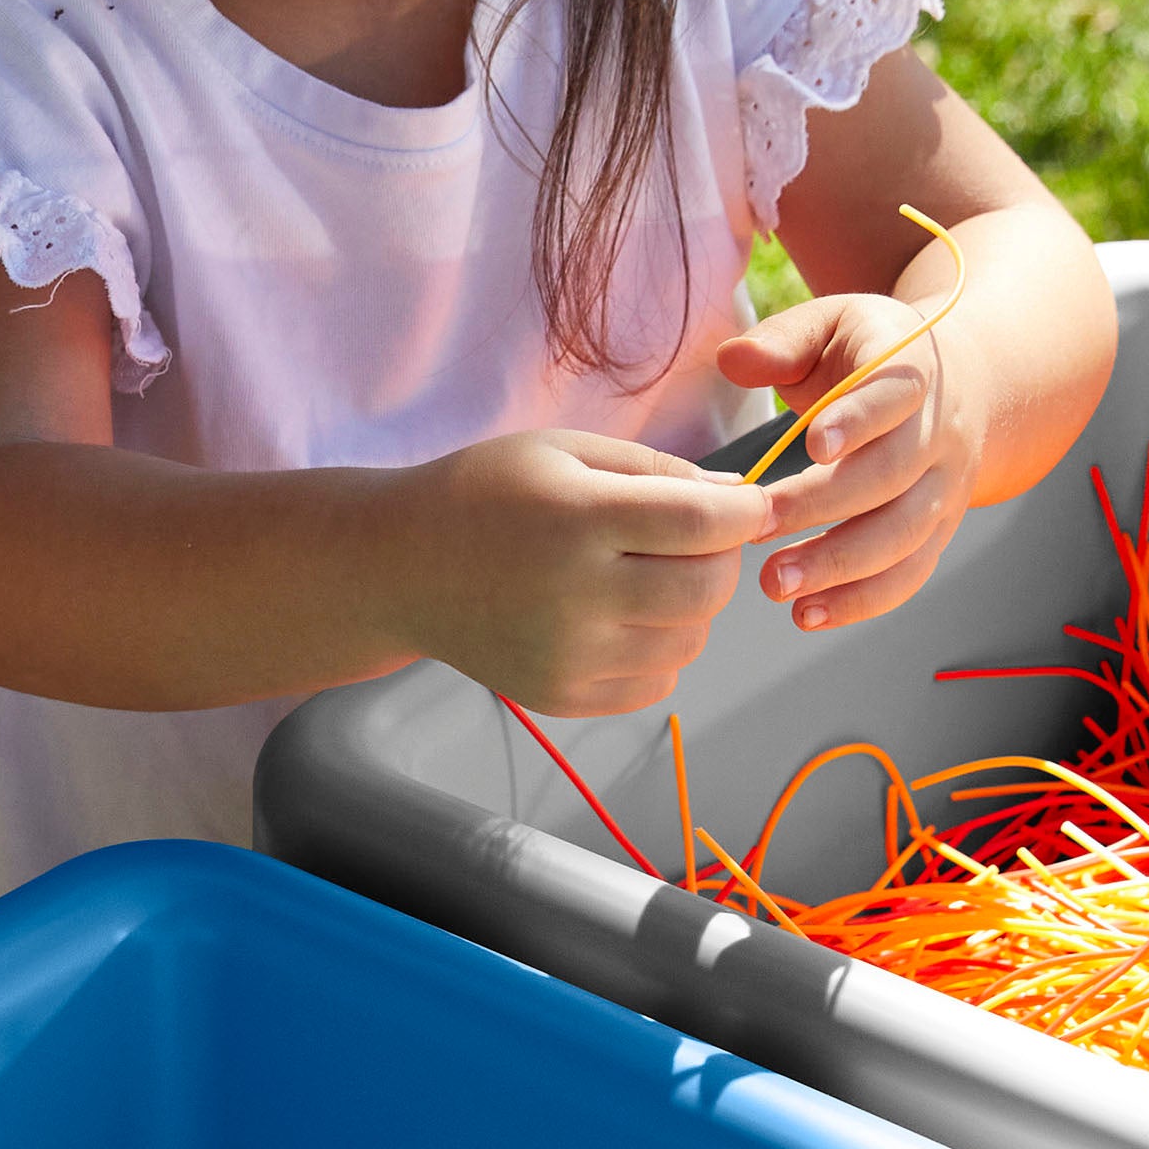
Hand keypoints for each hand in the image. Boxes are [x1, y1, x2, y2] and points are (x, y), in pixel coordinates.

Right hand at [391, 428, 770, 717]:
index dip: (745, 513)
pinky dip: (659, 650)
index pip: (703, 526)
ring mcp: (567, 656)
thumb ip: (656, 469)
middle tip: (697, 540)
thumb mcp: (564, 451)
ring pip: (690, 641)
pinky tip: (621, 617)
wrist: (400, 569)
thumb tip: (736, 500)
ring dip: (691, 607)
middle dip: (722, 559)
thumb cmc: (483, 496)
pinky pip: (657, 683)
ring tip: (649, 576)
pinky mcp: (561, 696)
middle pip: (708, 590)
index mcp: (576, 520)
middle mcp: (574, 595)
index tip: (747, 505)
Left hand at [719, 286, 985, 633]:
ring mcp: (945, 488)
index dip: (858, 418)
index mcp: (913, 371)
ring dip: (840, 566)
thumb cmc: (872, 356)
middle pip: (893, 476)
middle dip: (824, 507)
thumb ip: (783, 340)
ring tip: (776, 585)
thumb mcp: (833, 324)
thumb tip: (731, 359)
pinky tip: (809, 614)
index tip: (812, 444)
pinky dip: (862, 600)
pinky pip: (910, 573)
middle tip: (758, 528)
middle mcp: (940, 433)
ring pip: (905, 535)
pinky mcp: (939, 531)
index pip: (894, 395)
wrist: (965, 384)